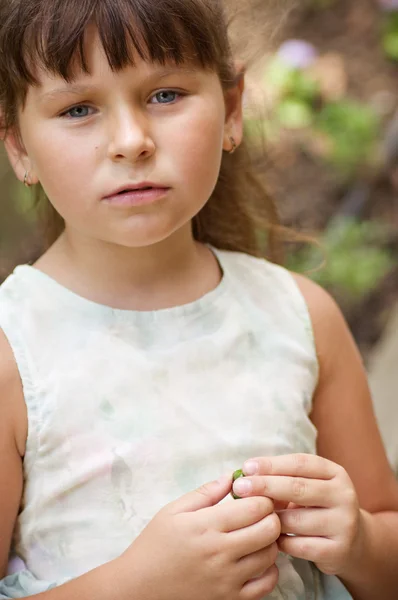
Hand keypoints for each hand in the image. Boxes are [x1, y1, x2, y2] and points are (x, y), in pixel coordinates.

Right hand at [119, 475, 280, 599]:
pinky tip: (256, 560)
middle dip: (270, 516)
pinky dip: (269, 570)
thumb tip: (232, 477)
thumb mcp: (173, 511)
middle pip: (269, 529)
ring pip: (271, 555)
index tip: (254, 496)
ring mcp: (227, 580)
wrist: (139, 588)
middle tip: (260, 514)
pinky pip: (266, 585)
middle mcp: (220, 553)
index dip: (262, 497)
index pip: (255, 507)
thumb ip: (206, 493)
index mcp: (206, 526)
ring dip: (270, 541)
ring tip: (256, 534)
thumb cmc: (155, 545)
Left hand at [232, 454, 361, 576]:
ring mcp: (344, 524)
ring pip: (295, 519)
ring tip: (252, 516)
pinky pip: (299, 545)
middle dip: (265, 486)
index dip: (271, 464)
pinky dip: (280, 541)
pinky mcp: (338, 550)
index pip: (300, 463)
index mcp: (335, 473)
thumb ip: (284, 478)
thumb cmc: (318, 506)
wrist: (353, 543)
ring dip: (270, 518)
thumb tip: (246, 474)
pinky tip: (269, 538)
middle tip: (240, 487)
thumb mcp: (309, 486)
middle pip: (298, 488)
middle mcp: (344, 496)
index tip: (246, 467)